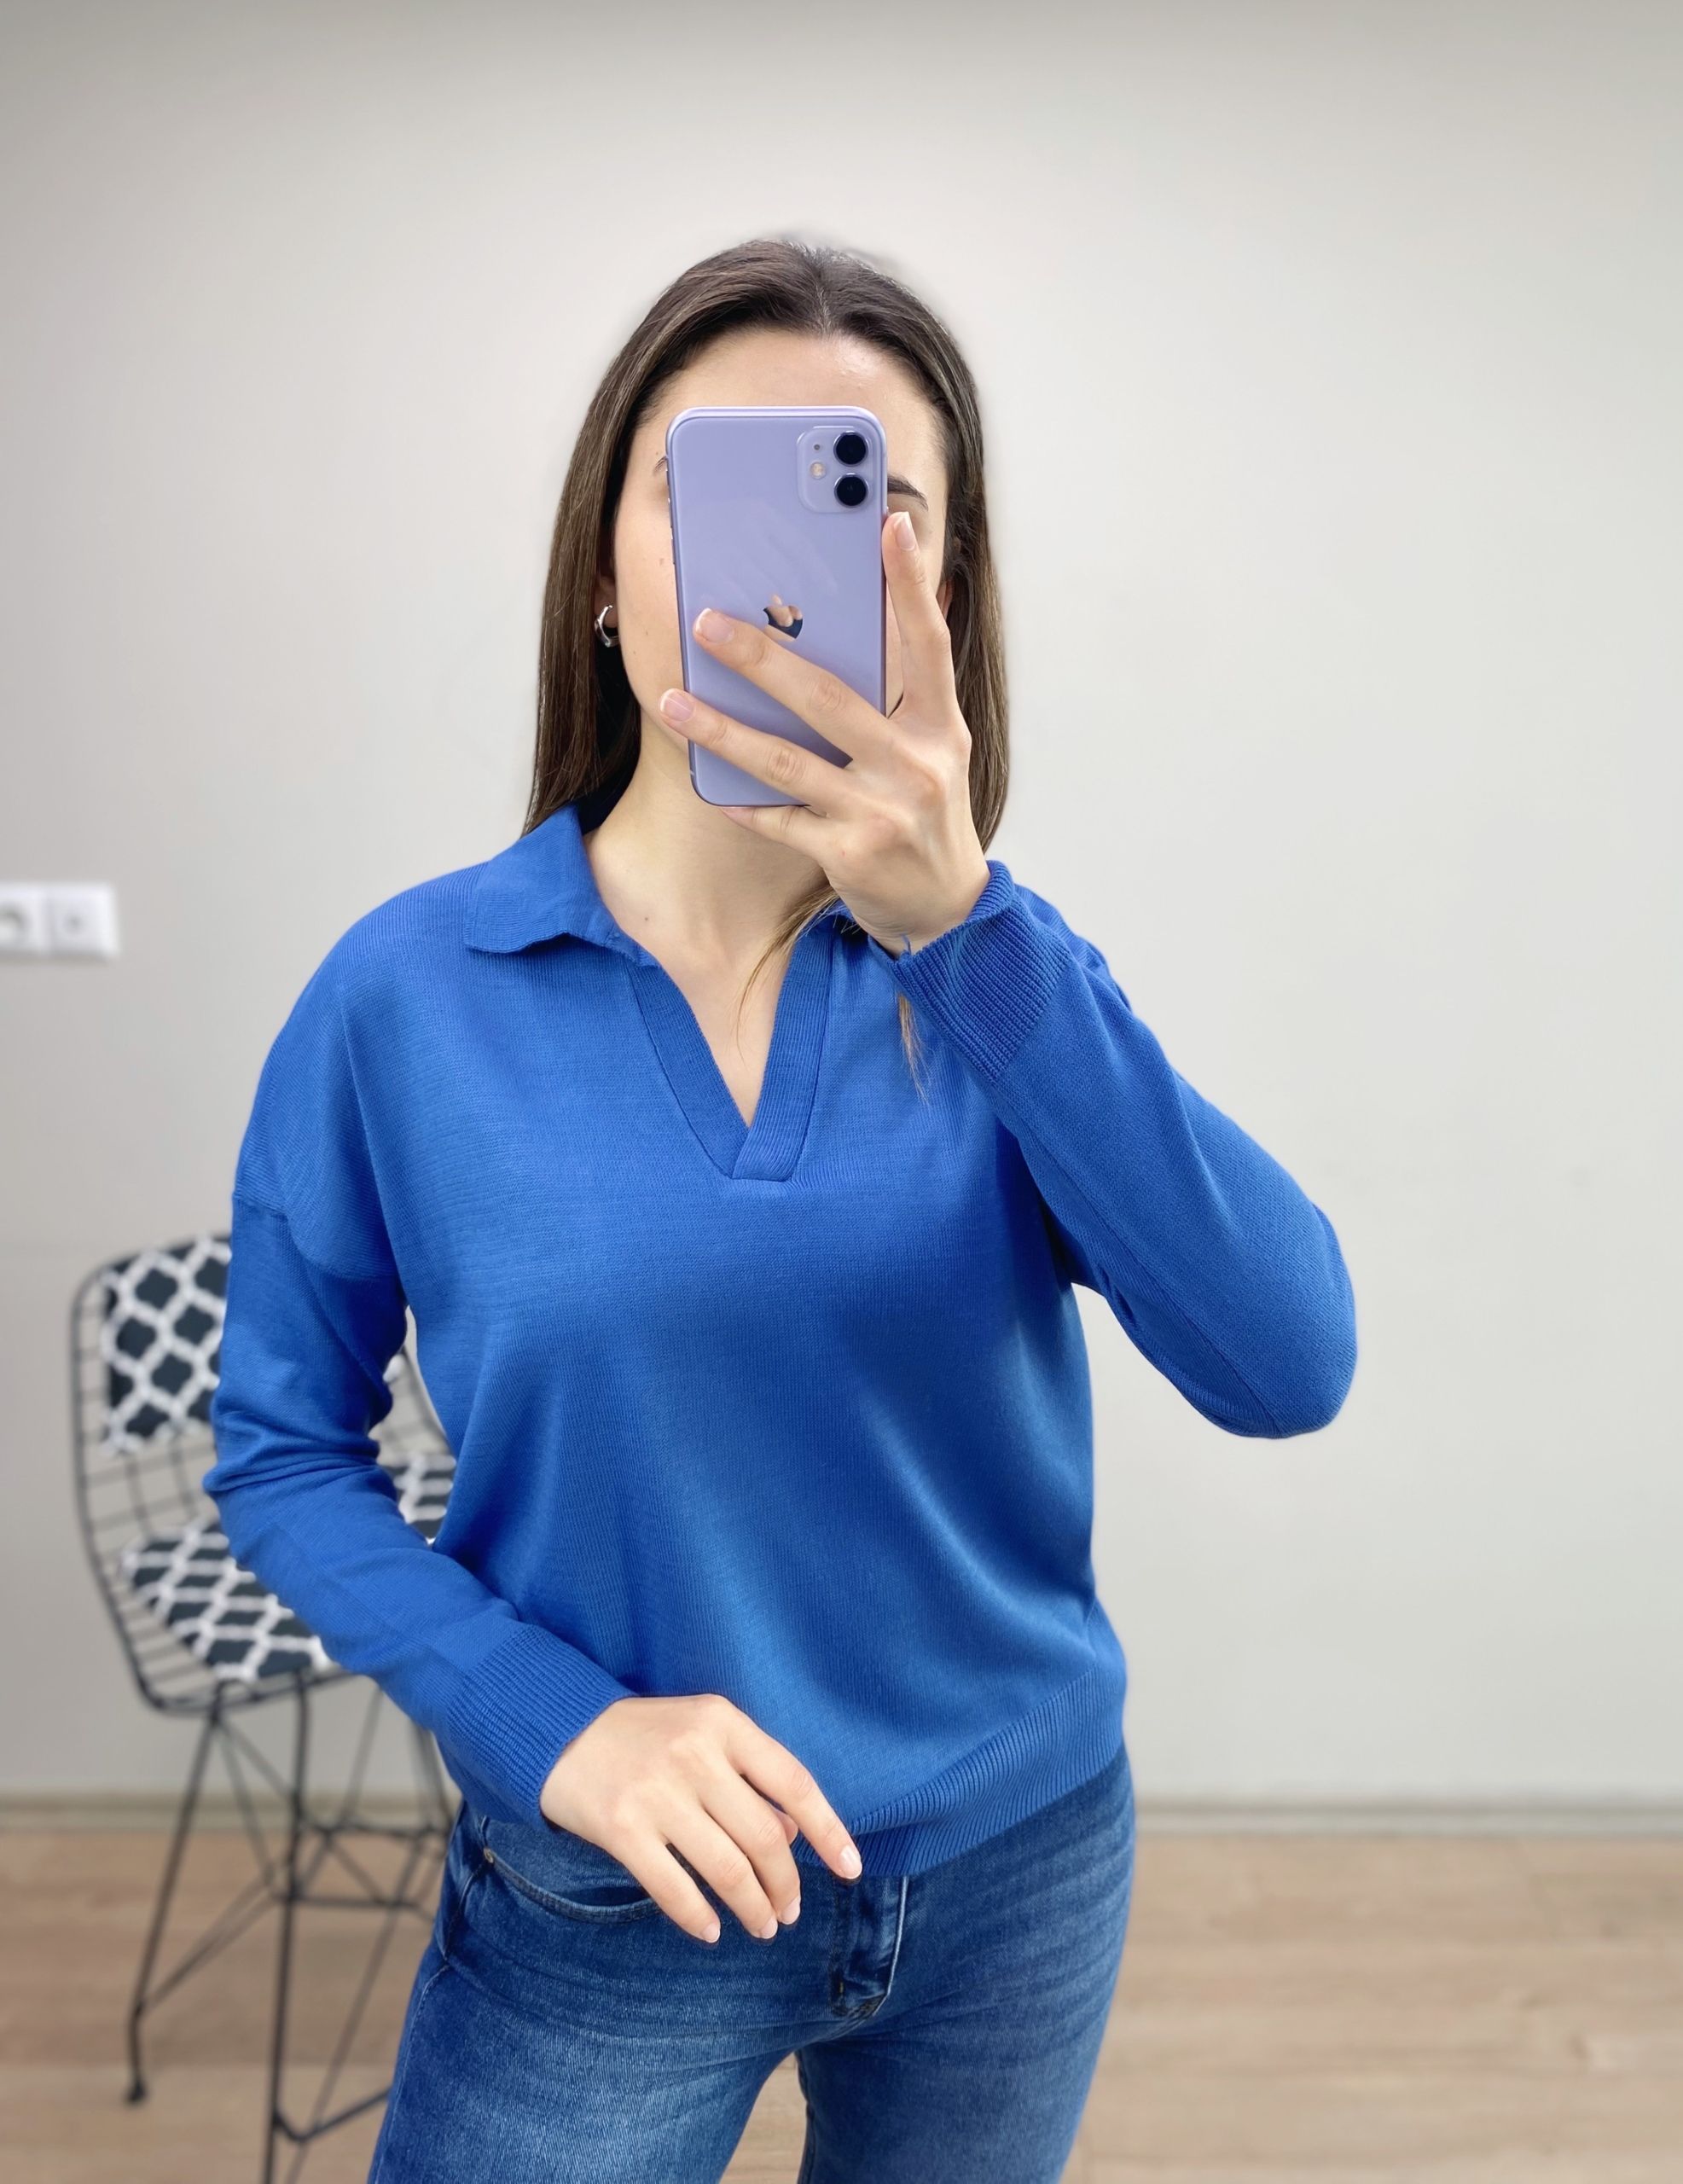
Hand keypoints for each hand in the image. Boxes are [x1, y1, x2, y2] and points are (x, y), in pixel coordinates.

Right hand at [538, 1694, 862, 1944]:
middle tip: (789, 1911)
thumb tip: (795, 1836)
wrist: (560, 1728)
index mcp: (724, 1723)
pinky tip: (712, 1930)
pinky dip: (700, 1917)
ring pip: (728, 1869)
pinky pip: (675, 1888)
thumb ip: (750, 1776)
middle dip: (786, 1885)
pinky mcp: (621, 1828)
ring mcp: (657, 1792)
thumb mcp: (704, 1733)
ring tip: (762, 1926)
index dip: (829, 1831)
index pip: (794, 1783)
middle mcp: (695, 1754)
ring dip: (753, 1908)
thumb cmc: (646, 1736)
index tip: (851, 1869)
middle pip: (765, 1838)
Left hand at [654, 510, 991, 954]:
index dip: (910, 585)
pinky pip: (779, 818)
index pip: (928, 644)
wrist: (945, 907)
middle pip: (828, 698)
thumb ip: (900, 697)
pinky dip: (741, 800)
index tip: (889, 526)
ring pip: (786, 761)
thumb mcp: (932, 750)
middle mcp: (915, 764)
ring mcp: (881, 812)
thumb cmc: (926, 813)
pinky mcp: (849, 854)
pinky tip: (705, 779)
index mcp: (941, 726)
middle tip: (707, 623)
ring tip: (673, 699)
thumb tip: (851, 627)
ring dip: (721, 729)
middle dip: (761, 658)